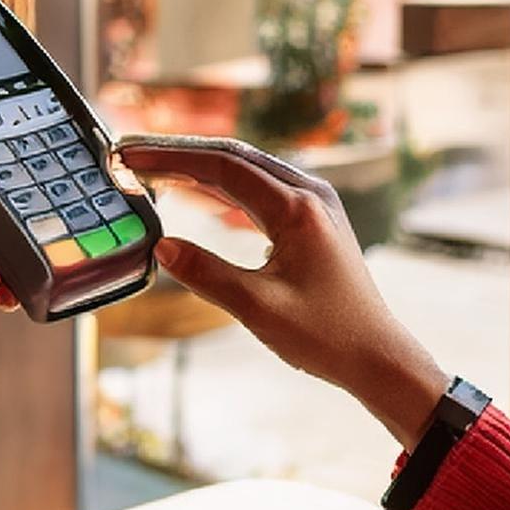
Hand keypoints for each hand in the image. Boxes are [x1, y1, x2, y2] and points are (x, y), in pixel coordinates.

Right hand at [120, 137, 450, 445]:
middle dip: (179, 153)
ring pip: (247, 170)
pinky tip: (198, 191)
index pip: (222, 167)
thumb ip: (208, 274)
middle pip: (233, 157)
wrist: (378, 356)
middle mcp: (310, 195)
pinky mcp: (313, 220)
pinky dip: (223, 186)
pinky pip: (260, 189)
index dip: (171, 158)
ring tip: (154, 166)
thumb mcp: (258, 309)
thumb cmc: (326, 336)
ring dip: (200, 166)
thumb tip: (161, 247)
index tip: (131, 155)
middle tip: (131, 152)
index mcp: (298, 209)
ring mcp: (315, 205)